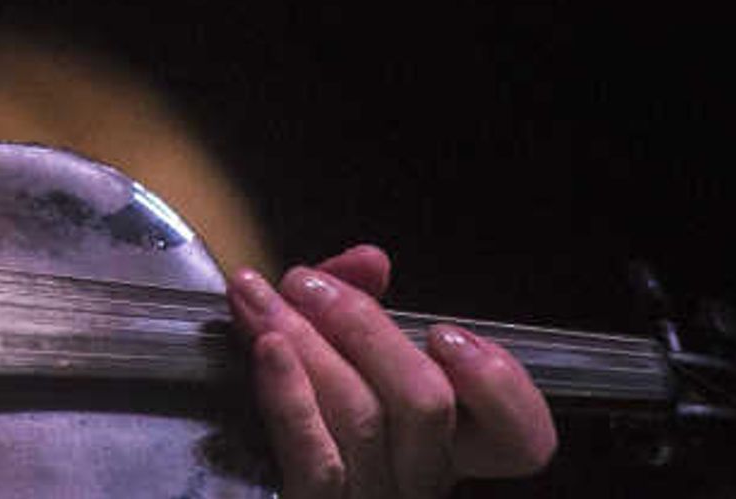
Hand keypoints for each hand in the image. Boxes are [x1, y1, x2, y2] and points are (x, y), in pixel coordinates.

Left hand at [229, 245, 556, 495]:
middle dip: (364, 327)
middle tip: (305, 283)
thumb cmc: (288, 402)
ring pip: (363, 417)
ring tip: (257, 297)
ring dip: (306, 340)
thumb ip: (357, 303)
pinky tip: (266, 349)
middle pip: (427, 403)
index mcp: (441, 444)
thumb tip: (372, 260)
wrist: (213, 487)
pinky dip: (290, 395)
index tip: (443, 332)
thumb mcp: (328, 347)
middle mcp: (418, 478)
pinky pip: (315, 456)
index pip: (522, 438)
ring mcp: (369, 496)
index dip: (501, 386)